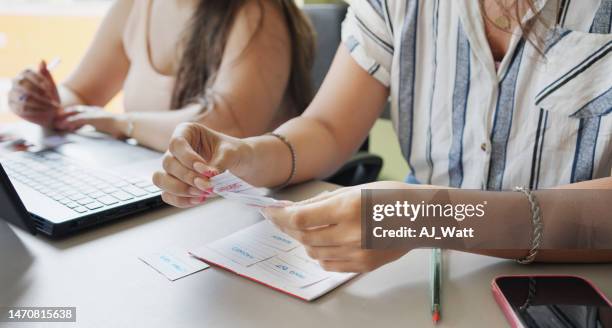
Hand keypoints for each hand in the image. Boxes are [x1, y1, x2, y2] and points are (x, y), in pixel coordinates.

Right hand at [8, 61, 60, 126]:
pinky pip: (23, 108)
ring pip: (24, 98)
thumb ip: (46, 73)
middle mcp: (15, 83)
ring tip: (52, 106)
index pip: (27, 73)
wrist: (49, 110)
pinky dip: (36, 110)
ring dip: (40, 103)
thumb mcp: (50, 85)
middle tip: (51, 99)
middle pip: (23, 85)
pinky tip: (45, 110)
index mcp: (24, 74)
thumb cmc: (50, 95)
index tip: (50, 87)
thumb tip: (42, 61)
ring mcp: (12, 94)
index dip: (39, 80)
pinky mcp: (12, 106)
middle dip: (39, 93)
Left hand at [54, 106, 127, 137]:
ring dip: (64, 119)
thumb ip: (99, 129)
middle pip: (75, 110)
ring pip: (75, 114)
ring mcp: (94, 113)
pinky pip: (80, 119)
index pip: (80, 112)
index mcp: (96, 113)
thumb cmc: (120, 129)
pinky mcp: (94, 118)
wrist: (127, 125)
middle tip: (54, 120)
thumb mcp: (106, 128)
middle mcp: (94, 111)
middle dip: (64, 115)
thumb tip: (96, 133)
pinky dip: (71, 122)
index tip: (62, 121)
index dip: (70, 116)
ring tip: (56, 124)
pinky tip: (65, 126)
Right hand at [152, 122, 253, 207]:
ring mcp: (172, 167)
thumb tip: (205, 182)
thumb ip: (218, 164)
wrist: (238, 163)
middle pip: (167, 163)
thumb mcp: (230, 153)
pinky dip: (181, 200)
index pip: (177, 143)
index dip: (188, 159)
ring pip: (160, 179)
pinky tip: (199, 200)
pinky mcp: (174, 184)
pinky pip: (167, 195)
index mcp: (186, 132)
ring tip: (202, 194)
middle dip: (187, 177)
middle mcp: (175, 149)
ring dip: (180, 190)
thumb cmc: (232, 152)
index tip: (206, 171)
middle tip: (207, 186)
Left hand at [262, 185, 408, 272]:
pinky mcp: (363, 265)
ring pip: (314, 252)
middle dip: (286, 228)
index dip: (280, 216)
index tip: (269, 211)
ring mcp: (358, 252)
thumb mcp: (355, 190)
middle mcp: (352, 232)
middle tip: (278, 219)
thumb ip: (323, 201)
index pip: (301, 218)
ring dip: (302, 240)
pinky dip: (318, 253)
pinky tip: (320, 242)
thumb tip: (294, 208)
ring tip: (302, 228)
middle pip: (303, 237)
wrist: (421, 217)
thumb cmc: (390, 197)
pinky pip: (329, 264)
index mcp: (349, 208)